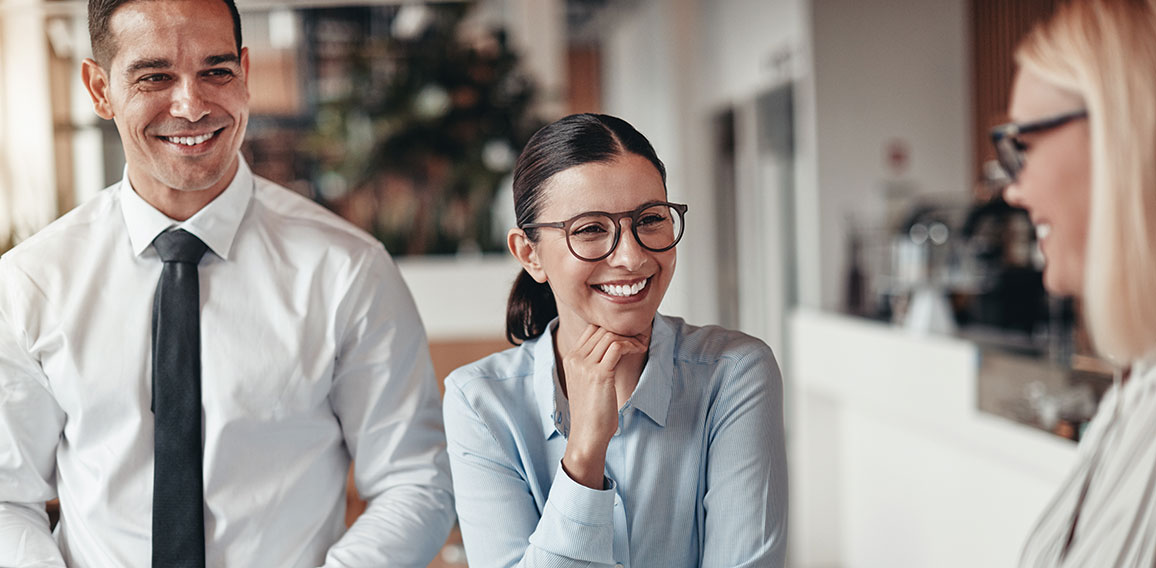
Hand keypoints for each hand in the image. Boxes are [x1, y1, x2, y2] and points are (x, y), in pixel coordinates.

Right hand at [560, 325, 647, 488]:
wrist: (587, 435)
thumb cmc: (593, 412)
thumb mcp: (587, 382)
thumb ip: (593, 363)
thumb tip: (613, 347)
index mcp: (570, 358)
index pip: (591, 329)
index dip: (611, 327)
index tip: (628, 334)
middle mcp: (575, 358)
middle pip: (601, 329)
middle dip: (623, 330)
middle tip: (640, 337)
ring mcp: (585, 365)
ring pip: (610, 336)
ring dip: (630, 337)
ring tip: (641, 345)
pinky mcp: (599, 374)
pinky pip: (617, 347)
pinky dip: (631, 345)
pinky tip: (639, 350)